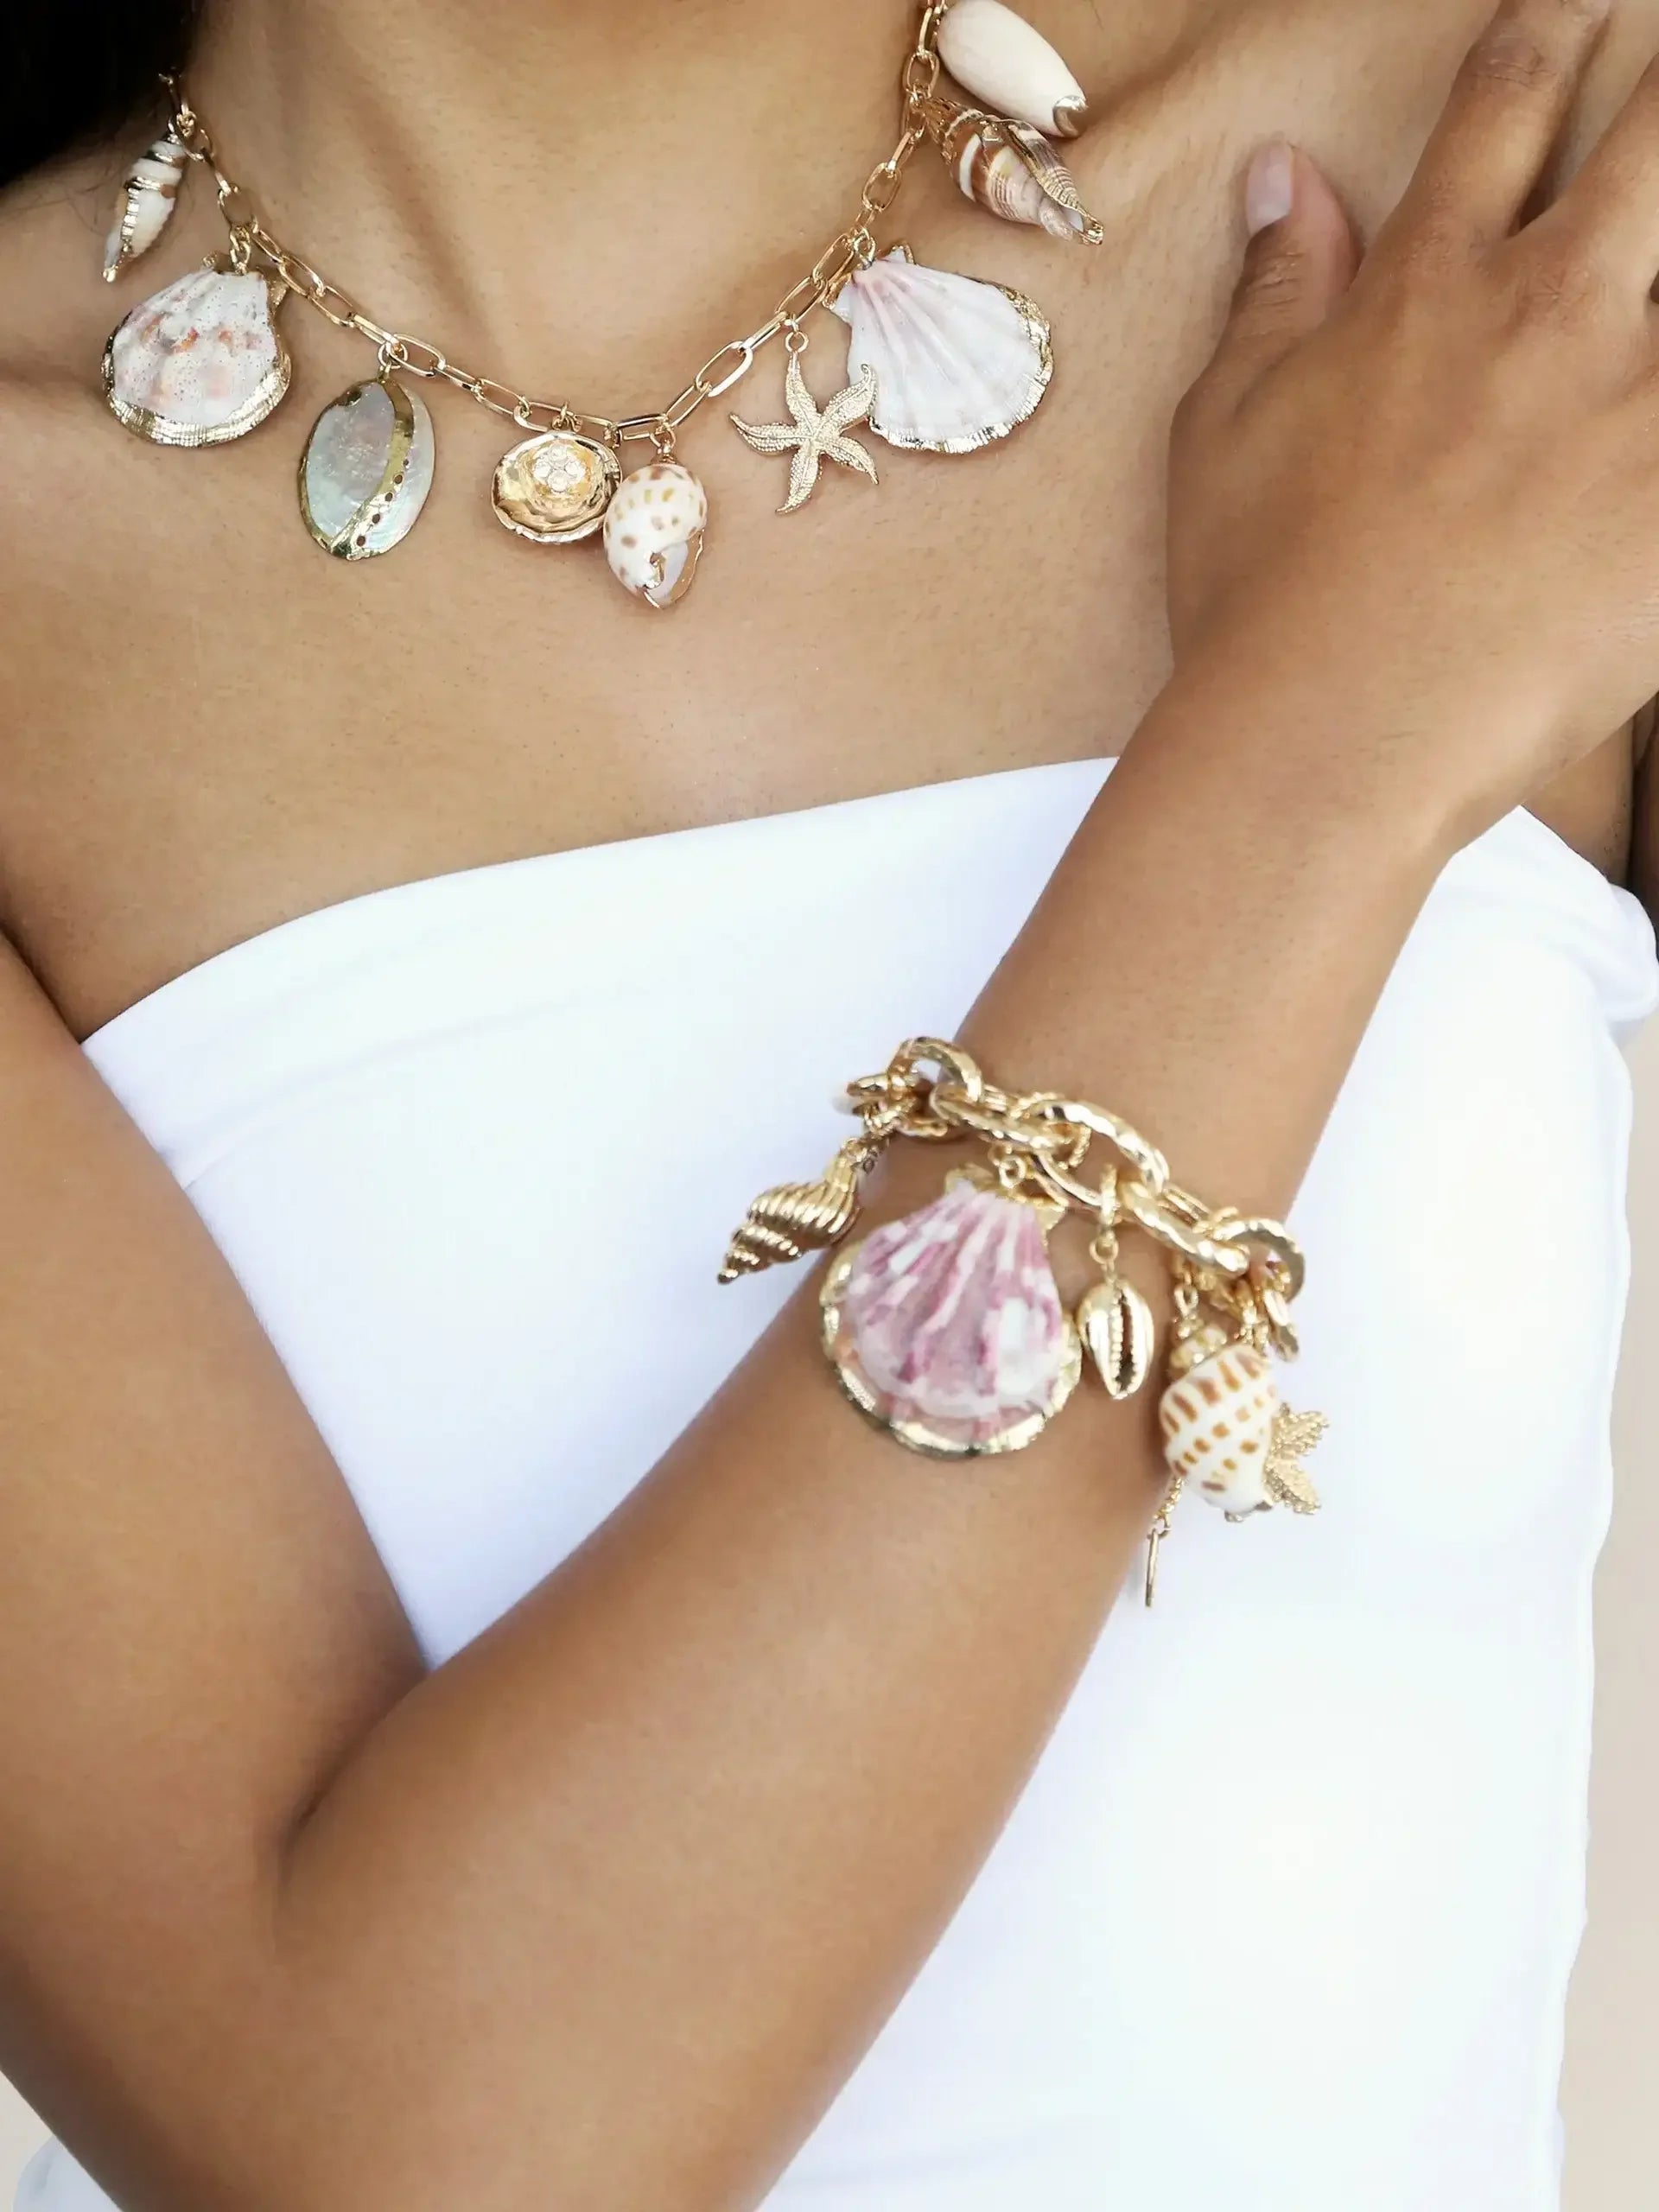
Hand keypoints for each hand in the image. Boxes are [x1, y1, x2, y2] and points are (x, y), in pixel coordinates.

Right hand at [1169, 0, 1658, 839]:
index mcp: (1429, 285)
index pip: (1505, 104)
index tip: (1577, 1)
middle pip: (1654, 140)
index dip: (1547, 29)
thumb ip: (1275, 291)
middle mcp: (1548, 314)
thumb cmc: (1259, 594)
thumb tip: (1284, 177)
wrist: (1326, 735)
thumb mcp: (1224, 428)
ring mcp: (1633, 407)